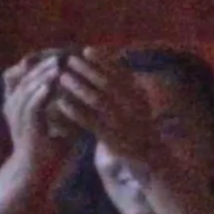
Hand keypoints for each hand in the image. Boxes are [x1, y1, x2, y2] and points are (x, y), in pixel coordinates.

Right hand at [1, 53, 73, 176]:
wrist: (38, 176)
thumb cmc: (51, 153)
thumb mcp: (62, 124)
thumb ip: (69, 106)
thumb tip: (89, 89)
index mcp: (21, 108)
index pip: (23, 79)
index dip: (37, 67)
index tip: (58, 58)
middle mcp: (14, 111)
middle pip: (21, 80)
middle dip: (40, 67)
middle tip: (58, 57)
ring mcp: (17, 120)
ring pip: (24, 91)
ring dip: (40, 77)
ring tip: (56, 66)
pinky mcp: (25, 130)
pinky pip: (29, 107)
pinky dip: (39, 94)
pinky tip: (51, 85)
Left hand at [53, 48, 163, 171]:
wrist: (153, 162)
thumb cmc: (141, 130)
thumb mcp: (139, 105)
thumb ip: (128, 86)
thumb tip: (115, 61)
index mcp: (140, 96)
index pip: (121, 72)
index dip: (104, 60)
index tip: (87, 50)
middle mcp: (134, 107)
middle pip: (108, 83)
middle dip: (87, 69)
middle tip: (68, 61)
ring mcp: (124, 123)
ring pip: (98, 100)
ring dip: (78, 86)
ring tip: (62, 77)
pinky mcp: (113, 140)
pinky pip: (91, 123)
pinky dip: (75, 111)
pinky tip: (60, 103)